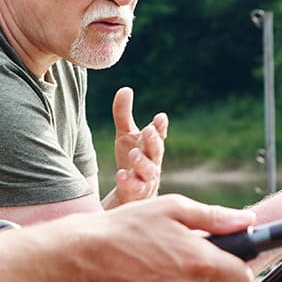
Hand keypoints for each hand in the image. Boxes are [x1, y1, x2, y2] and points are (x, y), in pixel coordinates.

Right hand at [79, 193, 254, 281]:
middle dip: (203, 273)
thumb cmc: (126, 226)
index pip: (242, 276)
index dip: (237, 267)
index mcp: (198, 258)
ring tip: (154, 263)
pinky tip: (143, 278)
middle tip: (177, 254)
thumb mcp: (172, 208)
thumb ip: (214, 217)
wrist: (85, 254)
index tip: (228, 262)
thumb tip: (246, 220)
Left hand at [111, 86, 167, 204]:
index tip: (159, 117)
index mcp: (151, 145)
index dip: (160, 126)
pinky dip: (129, 181)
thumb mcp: (126, 135)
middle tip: (148, 131)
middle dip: (153, 140)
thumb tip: (125, 89)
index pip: (159, 134)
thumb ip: (124, 114)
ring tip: (133, 154)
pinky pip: (135, 187)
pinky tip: (121, 175)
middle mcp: (153, 160)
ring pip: (148, 170)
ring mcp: (146, 177)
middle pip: (156, 150)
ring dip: (141, 161)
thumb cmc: (132, 160)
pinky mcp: (137, 192)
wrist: (131, 192)